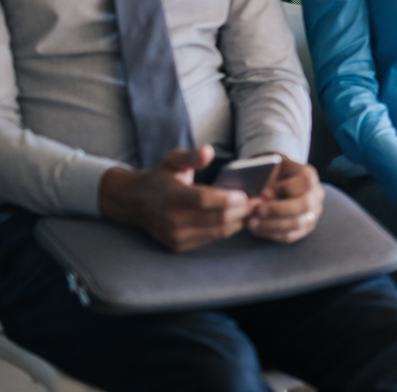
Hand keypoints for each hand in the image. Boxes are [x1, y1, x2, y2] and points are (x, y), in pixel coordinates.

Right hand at [98, 144, 251, 252]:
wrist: (137, 202)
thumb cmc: (162, 177)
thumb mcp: (173, 160)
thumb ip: (191, 156)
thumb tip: (208, 151)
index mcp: (170, 195)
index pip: (203, 200)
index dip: (227, 198)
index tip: (246, 193)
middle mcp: (171, 220)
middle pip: (216, 219)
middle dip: (242, 210)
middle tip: (259, 200)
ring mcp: (175, 236)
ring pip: (218, 232)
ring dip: (239, 220)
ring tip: (253, 208)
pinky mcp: (179, 246)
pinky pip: (211, 239)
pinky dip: (228, 229)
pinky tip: (238, 217)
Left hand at [244, 156, 323, 242]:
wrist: (281, 181)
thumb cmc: (274, 173)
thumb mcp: (272, 168)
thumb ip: (270, 178)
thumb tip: (265, 196)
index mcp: (309, 176)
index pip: (303, 184)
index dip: (283, 189)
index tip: (264, 193)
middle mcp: (316, 195)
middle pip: (303, 205)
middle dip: (278, 210)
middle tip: (257, 210)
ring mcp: (313, 213)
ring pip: (297, 224)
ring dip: (271, 225)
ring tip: (251, 223)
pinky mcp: (305, 228)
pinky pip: (290, 236)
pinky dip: (271, 234)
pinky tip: (257, 229)